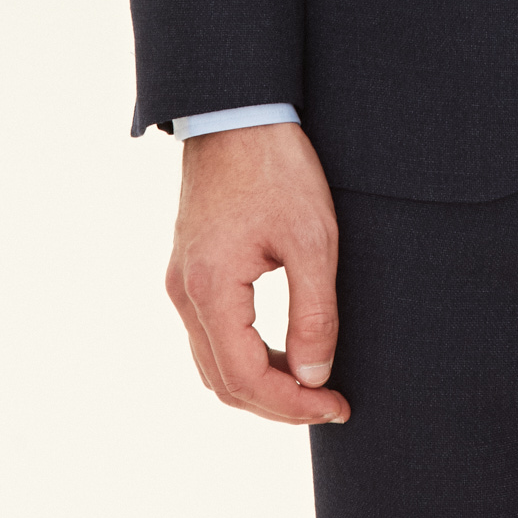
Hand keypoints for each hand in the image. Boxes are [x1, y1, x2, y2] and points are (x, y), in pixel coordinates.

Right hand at [165, 122, 349, 424]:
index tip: (337, 405)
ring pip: (212, 363)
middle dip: (277, 404)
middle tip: (330, 402)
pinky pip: (210, 334)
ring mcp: (180, 281)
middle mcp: (183, 293)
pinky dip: (244, 356)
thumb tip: (314, 377)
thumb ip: (313, 313)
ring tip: (312, 382)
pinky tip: (283, 350)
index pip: (246, 379)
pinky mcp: (189, 269)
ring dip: (260, 383)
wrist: (237, 112)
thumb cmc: (277, 167)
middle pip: (223, 382)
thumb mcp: (311, 239)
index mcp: (210, 289)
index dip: (293, 405)